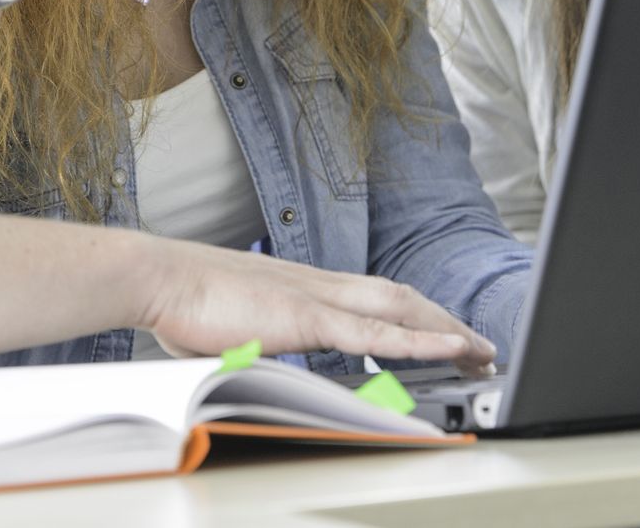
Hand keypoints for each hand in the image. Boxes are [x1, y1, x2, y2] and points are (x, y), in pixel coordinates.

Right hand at [138, 239, 496, 374]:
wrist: (158, 277)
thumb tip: (264, 362)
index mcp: (302, 285)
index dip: (412, 314)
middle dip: (444, 321)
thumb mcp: (235, 326)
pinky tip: (449, 349)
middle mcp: (318, 283)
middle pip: (399, 297)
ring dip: (445, 330)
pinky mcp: (308, 316)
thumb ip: (261, 341)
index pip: (372, 296)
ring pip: (400, 310)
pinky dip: (419, 340)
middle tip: (480, 347)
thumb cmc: (184, 302)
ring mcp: (316, 296)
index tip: (439, 331)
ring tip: (480, 352)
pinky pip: (377, 333)